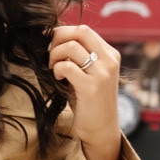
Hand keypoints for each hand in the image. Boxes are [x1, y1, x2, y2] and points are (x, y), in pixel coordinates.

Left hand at [49, 23, 122, 159]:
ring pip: (72, 47)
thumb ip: (80, 56)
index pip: (84, 29)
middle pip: (79, 31)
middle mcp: (109, 60)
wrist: (101, 130)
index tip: (50, 44)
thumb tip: (54, 37)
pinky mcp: (92, 87)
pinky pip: (67, 66)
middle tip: (49, 53)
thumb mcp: (90, 73)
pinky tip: (58, 78)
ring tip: (54, 68)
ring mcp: (102, 73)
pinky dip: (57, 69)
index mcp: (110, 54)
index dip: (62, 32)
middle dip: (58, 38)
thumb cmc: (90, 101)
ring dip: (55, 55)